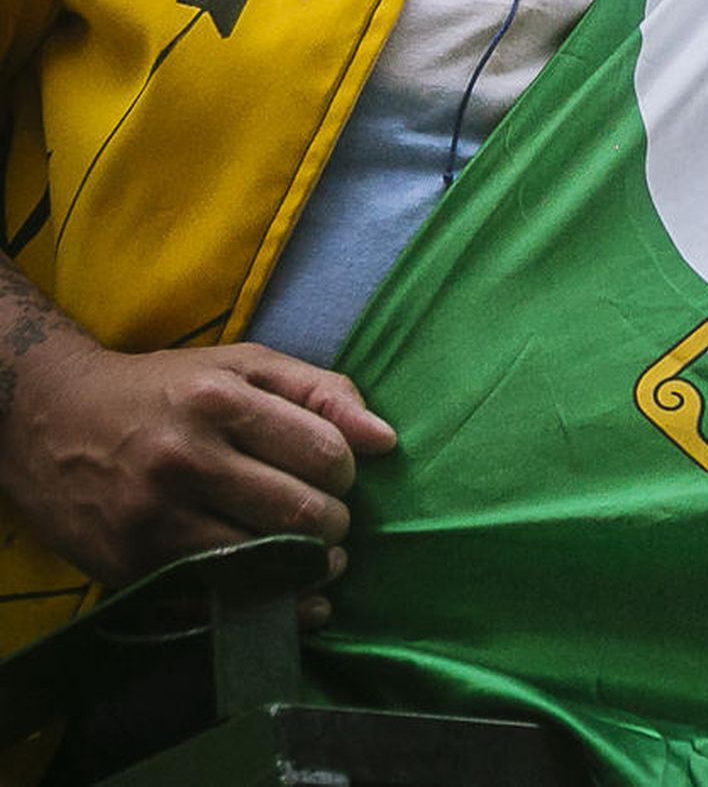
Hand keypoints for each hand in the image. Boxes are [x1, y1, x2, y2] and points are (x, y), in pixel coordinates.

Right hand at [0, 328, 395, 591]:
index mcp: (218, 399)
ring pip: (264, 564)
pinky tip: (291, 600)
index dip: (346, 470)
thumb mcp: (242, 366)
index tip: (337, 473)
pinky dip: (269, 610)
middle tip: (331, 521)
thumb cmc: (166, 391)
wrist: (53, 423)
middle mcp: (185, 459)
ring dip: (308, 569)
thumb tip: (386, 441)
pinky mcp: (134, 570)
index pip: (323, 450)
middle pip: (298, 512)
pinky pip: (220, 604)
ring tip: (318, 557)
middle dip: (333, 523)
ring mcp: (155, 521)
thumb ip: (320, 391)